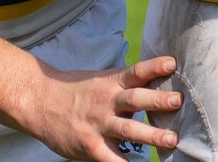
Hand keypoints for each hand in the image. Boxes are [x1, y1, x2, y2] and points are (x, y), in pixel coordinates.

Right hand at [20, 56, 182, 161]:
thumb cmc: (77, 90)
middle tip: (178, 101)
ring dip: (151, 135)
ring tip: (172, 140)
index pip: (136, 71)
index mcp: (112, 82)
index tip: (172, 64)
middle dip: (158, 100)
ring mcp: (98, 124)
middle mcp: (107, 101)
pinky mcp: (89, 145)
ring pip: (128, 129)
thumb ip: (126, 83)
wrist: (39, 101)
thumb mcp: (101, 79)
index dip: (154, 67)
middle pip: (136, 98)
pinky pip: (110, 157)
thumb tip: (157, 80)